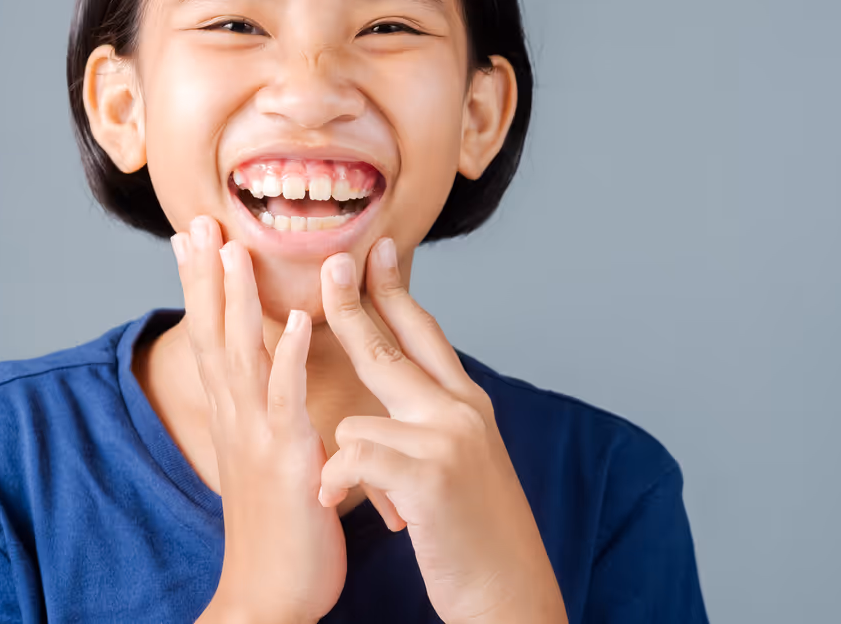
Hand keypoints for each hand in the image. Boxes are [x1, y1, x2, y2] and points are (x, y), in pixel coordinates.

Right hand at [173, 216, 342, 623]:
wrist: (270, 598)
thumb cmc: (280, 532)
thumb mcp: (269, 461)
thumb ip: (270, 418)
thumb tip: (278, 388)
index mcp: (236, 417)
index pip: (213, 338)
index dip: (201, 287)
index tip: (194, 236)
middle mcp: (238, 419)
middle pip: (214, 334)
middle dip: (205, 276)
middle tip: (196, 218)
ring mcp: (259, 436)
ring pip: (243, 354)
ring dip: (238, 299)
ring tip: (233, 245)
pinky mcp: (289, 458)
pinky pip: (289, 399)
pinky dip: (293, 356)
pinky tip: (302, 319)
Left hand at [317, 238, 567, 623]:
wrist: (511, 593)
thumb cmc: (476, 534)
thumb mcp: (464, 460)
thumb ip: (435, 417)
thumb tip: (402, 388)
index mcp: (466, 404)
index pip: (425, 332)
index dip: (396, 290)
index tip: (376, 250)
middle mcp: (460, 411)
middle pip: (390, 345)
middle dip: (352, 302)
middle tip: (329, 262)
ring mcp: (445, 440)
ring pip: (355, 419)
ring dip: (345, 466)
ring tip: (378, 508)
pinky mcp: (427, 476)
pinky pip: (351, 459)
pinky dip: (335, 485)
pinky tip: (339, 509)